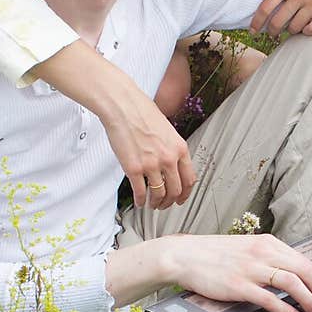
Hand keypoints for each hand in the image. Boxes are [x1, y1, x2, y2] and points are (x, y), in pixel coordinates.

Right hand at [36, 42, 195, 209]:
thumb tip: (171, 163)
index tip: (181, 198)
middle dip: (170, 201)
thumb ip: (172, 148)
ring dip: (156, 203)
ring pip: (159, 194)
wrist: (123, 106)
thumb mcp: (167, 130)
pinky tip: (140, 202)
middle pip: (175, 190)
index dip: (185, 193)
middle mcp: (168, 159)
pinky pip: (141, 192)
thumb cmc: (142, 112)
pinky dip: (141, 201)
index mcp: (180, 148)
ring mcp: (151, 165)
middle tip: (165, 205)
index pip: (189, 179)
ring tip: (152, 204)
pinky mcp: (134, 169)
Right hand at [164, 233, 311, 311]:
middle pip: (304, 270)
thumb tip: (291, 275)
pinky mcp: (238, 285)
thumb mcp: (246, 249)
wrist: (184, 255)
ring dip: (308, 300)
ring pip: (292, 282)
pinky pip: (270, 298)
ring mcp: (250, 269)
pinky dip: (286, 309)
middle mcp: (262, 253)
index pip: (303, 261)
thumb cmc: (213, 255)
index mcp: (266, 243)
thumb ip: (268, 259)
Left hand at [250, 0, 311, 36]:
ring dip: (291, 31)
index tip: (253, 30)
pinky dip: (306, 31)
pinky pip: (311, 30)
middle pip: (278, 22)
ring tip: (292, 27)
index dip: (256, 22)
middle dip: (272, 31)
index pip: (265, 7)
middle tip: (273, 33)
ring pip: (294, 28)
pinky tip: (306, 27)